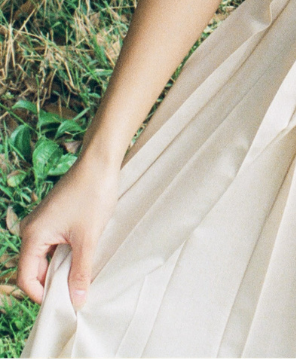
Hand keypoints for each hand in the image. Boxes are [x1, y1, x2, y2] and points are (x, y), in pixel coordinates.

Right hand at [16, 151, 120, 309]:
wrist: (100, 161)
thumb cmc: (93, 195)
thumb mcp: (88, 239)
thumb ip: (81, 272)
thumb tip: (77, 301)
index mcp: (33, 235)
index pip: (26, 278)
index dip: (42, 295)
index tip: (64, 302)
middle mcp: (31, 229)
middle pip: (35, 269)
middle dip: (53, 282)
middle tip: (76, 291)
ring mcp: (41, 222)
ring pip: (45, 256)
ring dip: (61, 267)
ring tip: (82, 273)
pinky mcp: (53, 217)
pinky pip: (52, 244)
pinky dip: (64, 254)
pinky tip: (82, 255)